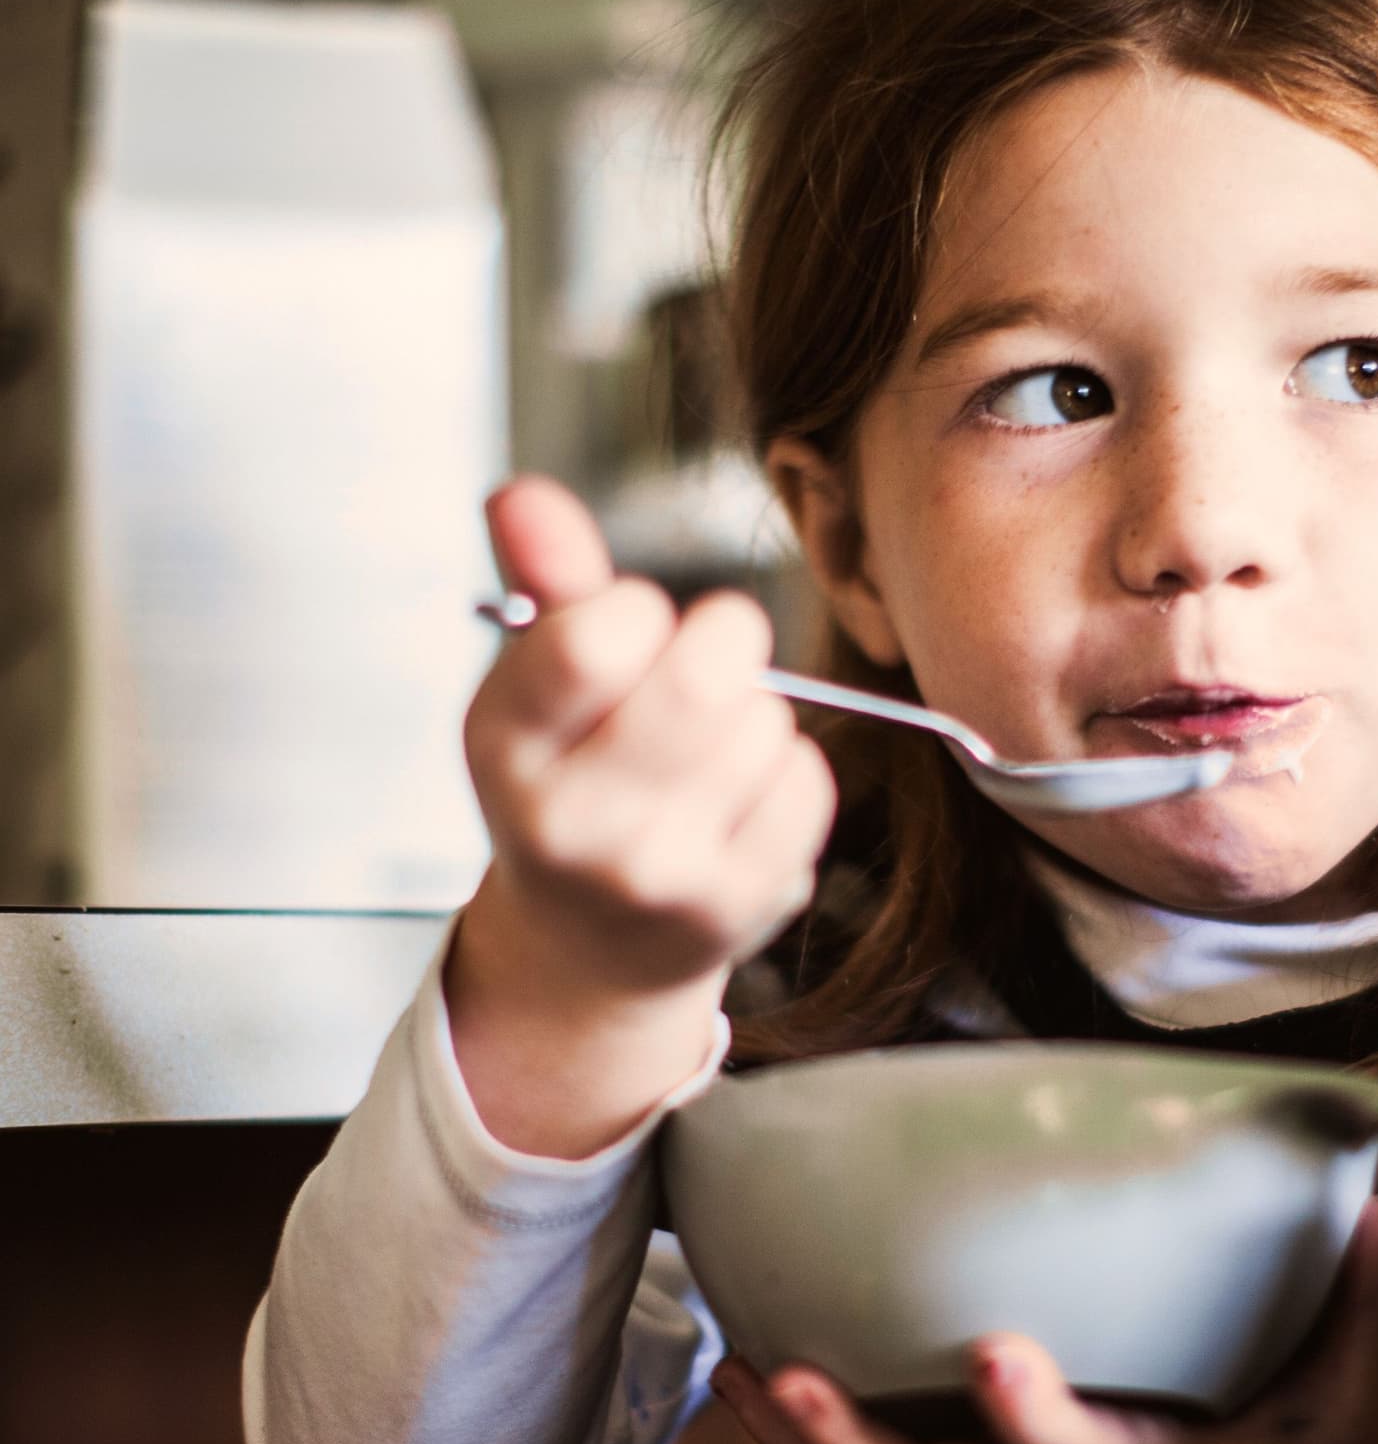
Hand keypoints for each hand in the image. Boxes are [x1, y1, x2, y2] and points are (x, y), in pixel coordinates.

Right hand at [447, 477, 835, 1154]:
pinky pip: (807, 780)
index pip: (595, 635)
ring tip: (704, 757)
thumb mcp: (538, 686)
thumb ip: (546, 582)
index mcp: (504, 744)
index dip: (638, 610)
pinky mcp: (732, 907)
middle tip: (699, 672)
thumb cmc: (575, 783)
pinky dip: (788, 772)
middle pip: (704, 676)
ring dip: (752, 716)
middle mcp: (570, 822)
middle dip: (721, 645)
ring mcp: (655, 875)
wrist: (592, 949)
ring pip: (765, 721)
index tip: (628, 633)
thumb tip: (522, 494)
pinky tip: (740, 801)